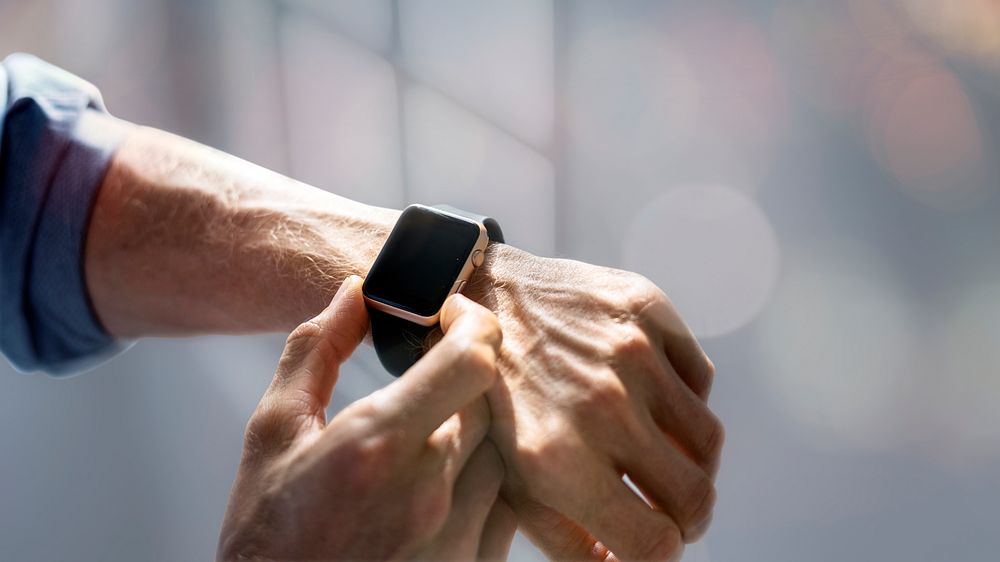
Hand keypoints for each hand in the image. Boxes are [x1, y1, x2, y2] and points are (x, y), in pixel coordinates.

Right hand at [218, 276, 516, 560]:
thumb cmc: (267, 535)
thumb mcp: (273, 432)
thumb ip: (316, 351)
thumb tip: (355, 292)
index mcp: (377, 443)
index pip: (472, 362)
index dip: (474, 323)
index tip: (454, 314)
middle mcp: (429, 488)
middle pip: (489, 399)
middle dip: (463, 377)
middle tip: (429, 378)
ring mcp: (459, 533)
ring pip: (501, 449)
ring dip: (474, 430)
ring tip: (424, 439)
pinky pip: (507, 501)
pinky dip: (483, 480)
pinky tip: (437, 486)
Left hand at [468, 246, 723, 561]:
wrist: (474, 294)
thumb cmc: (487, 398)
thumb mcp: (505, 478)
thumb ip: (566, 537)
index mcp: (558, 460)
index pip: (655, 543)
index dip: (661, 553)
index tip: (654, 541)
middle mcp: (602, 407)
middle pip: (696, 497)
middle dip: (688, 516)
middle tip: (670, 507)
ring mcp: (631, 353)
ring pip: (708, 440)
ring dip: (692, 460)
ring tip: (662, 455)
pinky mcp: (648, 310)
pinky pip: (701, 379)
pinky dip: (686, 401)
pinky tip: (653, 401)